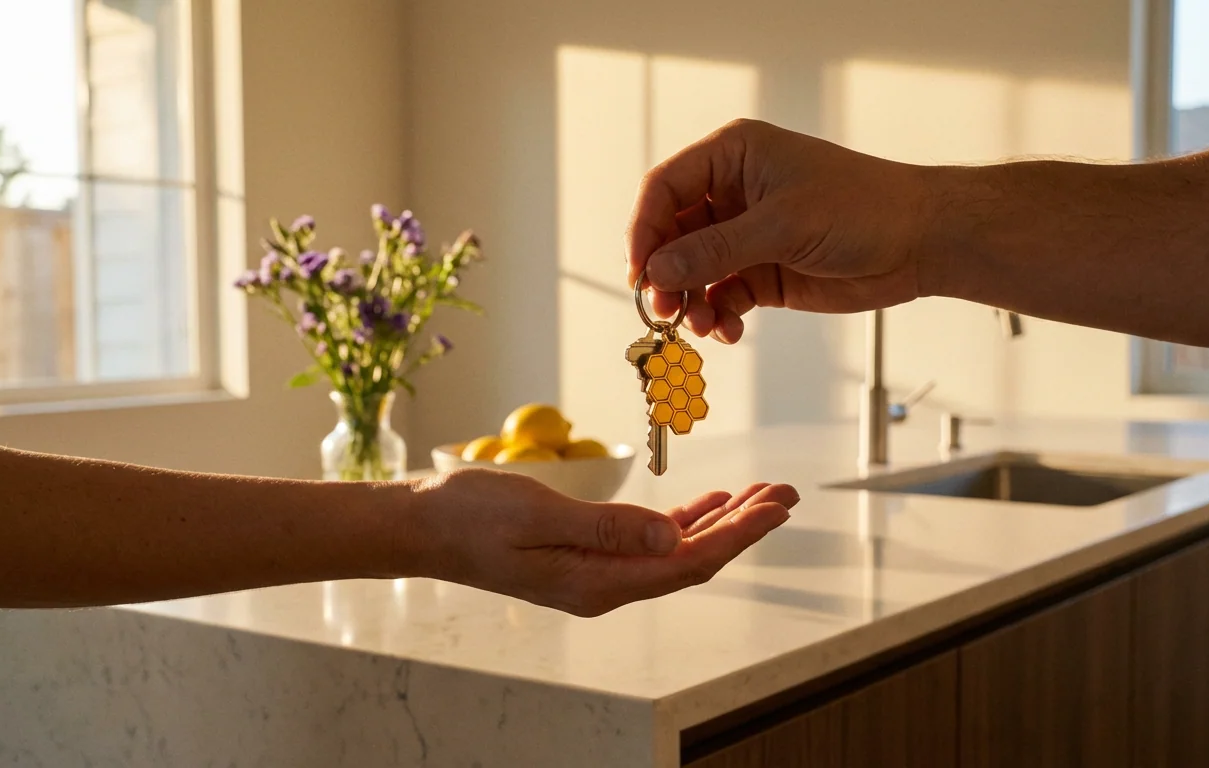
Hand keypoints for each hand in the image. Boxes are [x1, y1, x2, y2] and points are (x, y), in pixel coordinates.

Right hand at [408, 468, 798, 616]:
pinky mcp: (587, 554)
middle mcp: (605, 585)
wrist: (423, 527)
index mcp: (598, 582)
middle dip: (743, 526)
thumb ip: (607, 528)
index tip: (775, 506)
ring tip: (761, 494)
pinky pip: (650, 543)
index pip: (688, 562)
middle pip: (692, 559)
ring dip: (720, 521)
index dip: (738, 534)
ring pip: (676, 550)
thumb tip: (672, 536)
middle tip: (785, 493)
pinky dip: (684, 521)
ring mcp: (597, 572)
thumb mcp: (537, 514)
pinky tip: (708, 503)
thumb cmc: (470, 516)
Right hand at [626, 119, 944, 342]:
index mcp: (733, 156)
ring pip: (693, 271)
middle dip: (666, 274)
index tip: (640, 271)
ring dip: (690, 301)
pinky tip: (728, 329)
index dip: (645, 229)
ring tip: (702, 325)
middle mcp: (733, 193)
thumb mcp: (783, 224)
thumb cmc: (865, 207)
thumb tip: (659, 269)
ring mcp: (747, 235)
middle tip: (664, 308)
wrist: (919, 242)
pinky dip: (718, 315)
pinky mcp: (762, 272)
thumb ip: (716, 249)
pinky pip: (721, 295)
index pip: (665, 188)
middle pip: (672, 234)